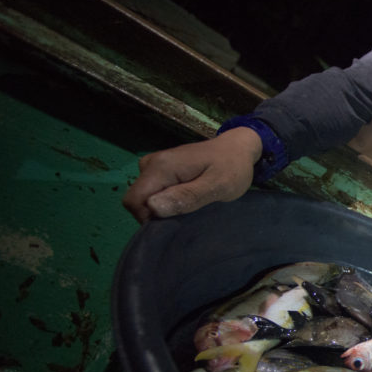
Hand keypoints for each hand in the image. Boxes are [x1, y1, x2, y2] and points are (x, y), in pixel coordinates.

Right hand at [122, 127, 260, 222]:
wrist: (238, 149)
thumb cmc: (232, 168)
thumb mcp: (217, 186)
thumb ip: (187, 197)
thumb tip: (153, 207)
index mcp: (161, 167)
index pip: (134, 201)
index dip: (149, 218)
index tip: (176, 222)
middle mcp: (151, 163)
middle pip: (137, 200)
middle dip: (156, 214)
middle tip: (187, 216)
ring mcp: (154, 165)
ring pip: (145, 197)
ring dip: (163, 208)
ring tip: (191, 207)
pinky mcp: (161, 169)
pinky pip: (153, 191)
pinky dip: (166, 201)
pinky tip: (187, 200)